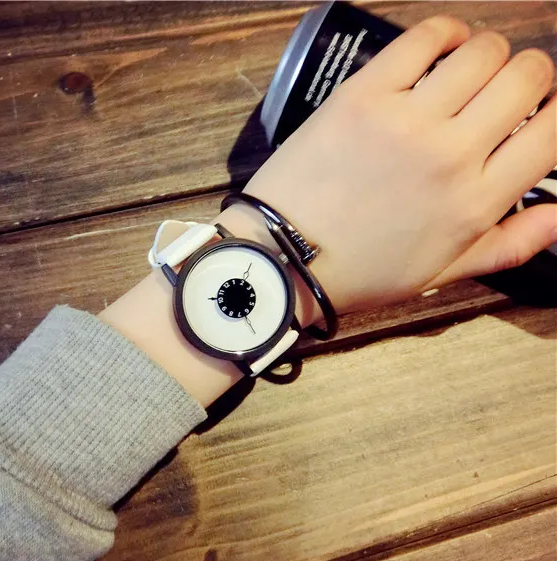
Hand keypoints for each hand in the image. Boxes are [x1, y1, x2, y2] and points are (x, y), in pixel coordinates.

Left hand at [243, 16, 556, 312]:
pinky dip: (444, 34)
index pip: (553, 131)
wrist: (284, 256)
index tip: (537, 118)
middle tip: (502, 96)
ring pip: (484, 50)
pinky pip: (424, 37)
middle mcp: (451, 155)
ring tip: (466, 77)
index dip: (555, 115)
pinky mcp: (363, 95)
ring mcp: (406, 120)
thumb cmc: (359, 271)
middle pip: (528, 77)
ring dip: (487, 56)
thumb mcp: (438, 274)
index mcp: (475, 204)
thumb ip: (506, 246)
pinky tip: (440, 49)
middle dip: (528, 80)